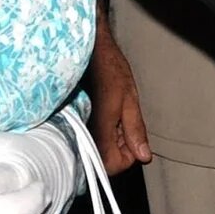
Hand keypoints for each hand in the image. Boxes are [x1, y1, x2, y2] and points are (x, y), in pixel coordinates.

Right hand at [85, 23, 150, 171]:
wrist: (83, 47)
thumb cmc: (107, 67)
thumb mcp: (129, 98)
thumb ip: (135, 129)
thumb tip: (144, 156)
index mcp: (99, 132)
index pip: (114, 166)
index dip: (129, 154)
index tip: (131, 134)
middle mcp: (83, 135)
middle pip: (103, 162)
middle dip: (118, 146)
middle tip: (120, 119)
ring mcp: (74, 129)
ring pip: (95, 150)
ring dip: (108, 137)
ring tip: (110, 112)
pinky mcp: (70, 121)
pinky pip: (86, 138)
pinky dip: (98, 129)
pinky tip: (99, 112)